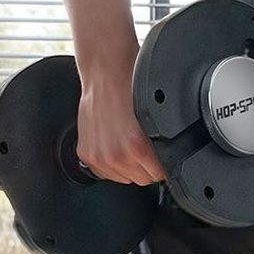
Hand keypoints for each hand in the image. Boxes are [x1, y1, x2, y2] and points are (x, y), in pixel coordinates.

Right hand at [76, 65, 164, 185]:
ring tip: (125, 140)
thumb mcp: (155, 119)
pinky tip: (112, 143)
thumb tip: (166, 161)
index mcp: (136, 148)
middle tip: (140, 143)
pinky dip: (110, 162)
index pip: (160, 175)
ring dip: (127, 165)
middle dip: (144, 165)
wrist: (105, 73)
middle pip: (142, 179)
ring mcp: (99, 157)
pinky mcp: (86, 154)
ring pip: (124, 178)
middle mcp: (116, 156)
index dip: (161, 164)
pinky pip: (105, 173)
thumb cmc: (130, 88)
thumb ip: (159, 145)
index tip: (158, 155)